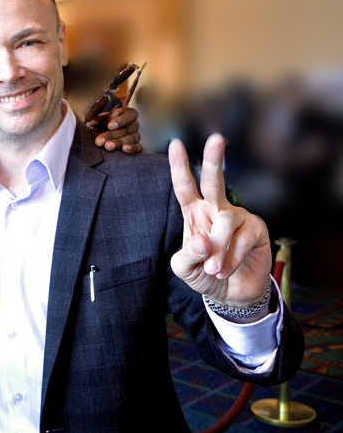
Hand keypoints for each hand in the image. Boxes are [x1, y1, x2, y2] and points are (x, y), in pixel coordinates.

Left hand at [93, 107, 141, 152]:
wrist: (101, 140)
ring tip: (107, 146)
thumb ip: (96, 121)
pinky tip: (124, 149)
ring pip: (131, 138)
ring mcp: (136, 136)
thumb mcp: (98, 122)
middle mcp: (133, 125)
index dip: (121, 120)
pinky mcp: (137, 147)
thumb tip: (90, 124)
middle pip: (127, 128)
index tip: (109, 126)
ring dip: (118, 142)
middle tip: (100, 141)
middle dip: (112, 135)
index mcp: (126, 114)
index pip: (130, 114)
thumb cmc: (101, 128)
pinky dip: (132, 148)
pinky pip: (138, 147)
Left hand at [168, 134, 271, 317]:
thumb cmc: (204, 274)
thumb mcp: (185, 269)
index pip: (185, 187)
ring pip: (225, 222)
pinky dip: (231, 258)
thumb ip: (187, 256)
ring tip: (213, 269)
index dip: (180, 166)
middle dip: (214, 160)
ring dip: (217, 250)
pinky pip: (242, 239)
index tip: (175, 144)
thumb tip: (200, 240)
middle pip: (214, 182)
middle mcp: (216, 209)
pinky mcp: (256, 229)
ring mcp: (238, 217)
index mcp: (194, 213)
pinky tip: (226, 269)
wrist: (230, 294)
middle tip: (216, 139)